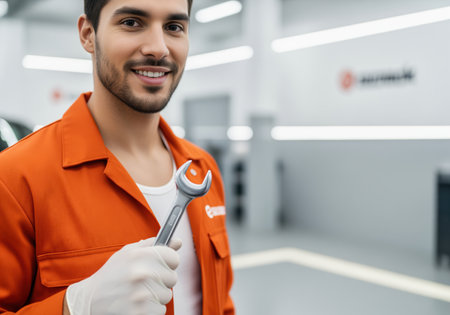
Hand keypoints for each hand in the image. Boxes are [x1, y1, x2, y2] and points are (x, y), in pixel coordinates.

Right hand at [65, 237, 181, 314]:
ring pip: (167, 295)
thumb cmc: (112, 274)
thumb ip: (153, 244)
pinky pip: (160, 310)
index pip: (173, 257)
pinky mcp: (140, 312)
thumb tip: (178, 242)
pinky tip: (136, 304)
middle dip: (162, 280)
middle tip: (144, 281)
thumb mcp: (128, 253)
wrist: (89, 301)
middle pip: (172, 278)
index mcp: (139, 255)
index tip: (163, 264)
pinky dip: (151, 309)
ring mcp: (140, 294)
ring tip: (137, 293)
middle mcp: (141, 273)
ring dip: (156, 295)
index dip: (169, 261)